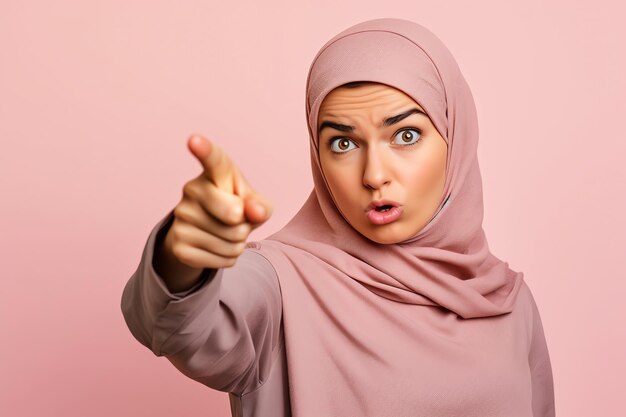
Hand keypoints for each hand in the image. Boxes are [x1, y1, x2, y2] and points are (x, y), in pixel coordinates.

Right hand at [164, 134, 272, 268]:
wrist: (204, 234)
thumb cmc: (235, 209)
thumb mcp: (254, 204)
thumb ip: (261, 206)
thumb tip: (255, 212)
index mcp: (214, 173)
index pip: (212, 159)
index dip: (204, 150)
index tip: (194, 140)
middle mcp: (192, 190)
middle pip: (234, 215)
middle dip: (245, 225)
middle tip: (237, 220)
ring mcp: (181, 217)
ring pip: (230, 241)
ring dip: (238, 244)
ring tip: (226, 234)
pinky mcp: (178, 245)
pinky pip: (220, 259)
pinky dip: (227, 259)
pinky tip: (217, 248)